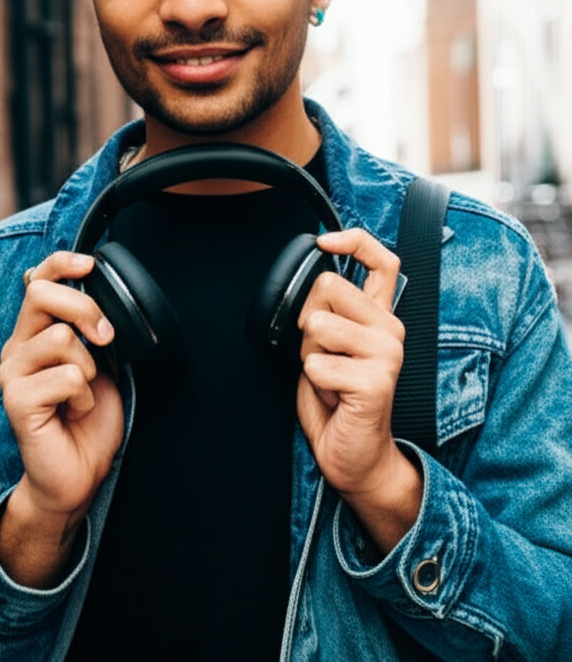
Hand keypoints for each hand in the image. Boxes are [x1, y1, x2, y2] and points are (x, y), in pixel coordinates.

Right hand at [0, 252, 123, 585]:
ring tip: (83, 393)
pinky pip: (65, 375)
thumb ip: (91, 330)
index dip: (61, 263)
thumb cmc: (89, 418)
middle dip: (85, 308)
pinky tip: (74, 411)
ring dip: (88, 367)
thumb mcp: (100, 362)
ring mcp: (12, 373)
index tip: (90, 263)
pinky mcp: (16, 400)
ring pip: (59, 337)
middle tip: (106, 338)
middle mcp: (17, 347)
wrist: (80, 472)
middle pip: (41, 295)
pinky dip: (83, 394)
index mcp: (35, 332)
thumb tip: (106, 296)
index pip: (37, 281)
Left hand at [297, 229, 422, 553]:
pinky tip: (334, 398)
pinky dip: (313, 384)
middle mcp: (390, 330)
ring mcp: (387, 354)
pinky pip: (317, 365)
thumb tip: (314, 281)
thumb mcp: (329, 345)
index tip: (323, 242)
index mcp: (380, 317)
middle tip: (322, 356)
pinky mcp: (376, 381)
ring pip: (318, 325)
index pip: (383, 261)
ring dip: (309, 356)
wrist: (357, 457)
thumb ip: (328, 312)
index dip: (354, 241)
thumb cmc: (338, 400)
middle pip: (328, 287)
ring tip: (329, 379)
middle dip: (307, 321)